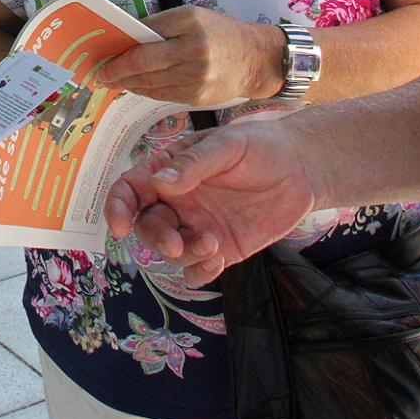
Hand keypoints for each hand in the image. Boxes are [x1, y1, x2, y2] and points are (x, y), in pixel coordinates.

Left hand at [95, 6, 281, 106]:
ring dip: (127, 84)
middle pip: (144, 63)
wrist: (256, 59)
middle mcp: (193, 50)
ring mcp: (196, 77)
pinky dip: (144, 91)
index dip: (121, 50)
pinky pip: (162, 95)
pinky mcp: (197, 97)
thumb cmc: (221, 33)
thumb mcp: (193, 16)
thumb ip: (161, 25)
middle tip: (100, 75)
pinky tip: (134, 87)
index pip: (145, 36)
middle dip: (117, 71)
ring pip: (150, 83)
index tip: (103, 56)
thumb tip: (127, 38)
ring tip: (112, 82)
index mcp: (190, 23)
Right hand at [104, 122, 317, 279]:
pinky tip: (218, 261)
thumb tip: (158, 182)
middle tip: (176, 243)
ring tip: (212, 246)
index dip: (118, 207)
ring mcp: (197, 227)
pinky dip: (200, 273)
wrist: (302, 169)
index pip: (130, 189)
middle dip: (156, 238)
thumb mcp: (226, 145)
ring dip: (183, 255)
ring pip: (170, 252)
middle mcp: (178, 202)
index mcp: (169, 171)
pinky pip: (197, 271)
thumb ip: (193, 164)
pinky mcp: (220, 250)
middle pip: (147, 226)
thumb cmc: (260, 146)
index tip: (120, 226)